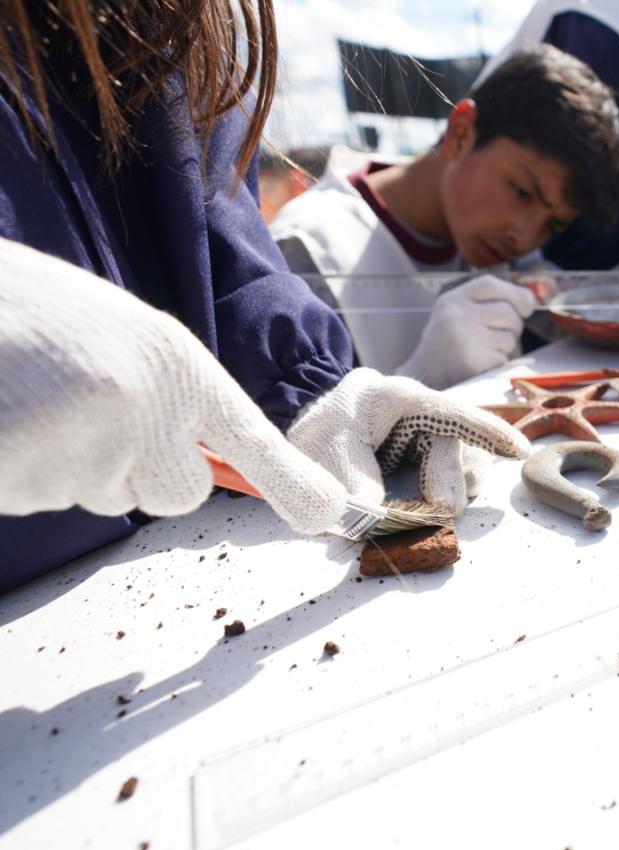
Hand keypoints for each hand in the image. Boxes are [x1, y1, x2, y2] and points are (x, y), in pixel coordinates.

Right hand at [0, 238, 351, 533]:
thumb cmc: (22, 314)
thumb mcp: (112, 335)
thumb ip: (164, 394)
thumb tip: (206, 463)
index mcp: (172, 360)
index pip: (249, 435)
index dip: (291, 479)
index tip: (333, 514)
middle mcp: (145, 403)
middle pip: (176, 492)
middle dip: (137, 472)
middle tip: (79, 410)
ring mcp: (85, 442)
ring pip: (100, 496)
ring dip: (63, 465)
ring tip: (25, 397)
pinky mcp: (26, 471)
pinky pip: (38, 498)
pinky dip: (16, 470)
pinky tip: (1, 414)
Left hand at [287, 367, 530, 519]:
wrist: (316, 427)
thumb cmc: (325, 428)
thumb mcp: (328, 452)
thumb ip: (354, 484)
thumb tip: (381, 521)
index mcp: (406, 400)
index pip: (458, 415)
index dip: (491, 434)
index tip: (519, 451)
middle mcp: (432, 418)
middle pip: (462, 458)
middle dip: (445, 493)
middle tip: (423, 516)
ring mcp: (440, 439)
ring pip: (468, 474)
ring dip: (447, 497)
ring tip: (419, 509)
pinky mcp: (440, 460)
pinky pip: (460, 484)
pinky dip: (444, 501)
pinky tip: (424, 507)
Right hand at [396, 275, 535, 387]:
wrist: (422, 378)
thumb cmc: (448, 343)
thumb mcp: (458, 313)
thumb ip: (490, 301)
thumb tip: (531, 299)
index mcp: (452, 300)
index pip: (490, 285)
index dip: (515, 293)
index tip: (527, 306)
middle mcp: (458, 315)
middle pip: (508, 312)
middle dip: (513, 325)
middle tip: (496, 336)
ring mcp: (465, 339)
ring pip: (509, 337)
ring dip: (504, 346)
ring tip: (481, 350)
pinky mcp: (474, 362)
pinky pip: (503, 358)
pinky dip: (497, 362)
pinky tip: (479, 364)